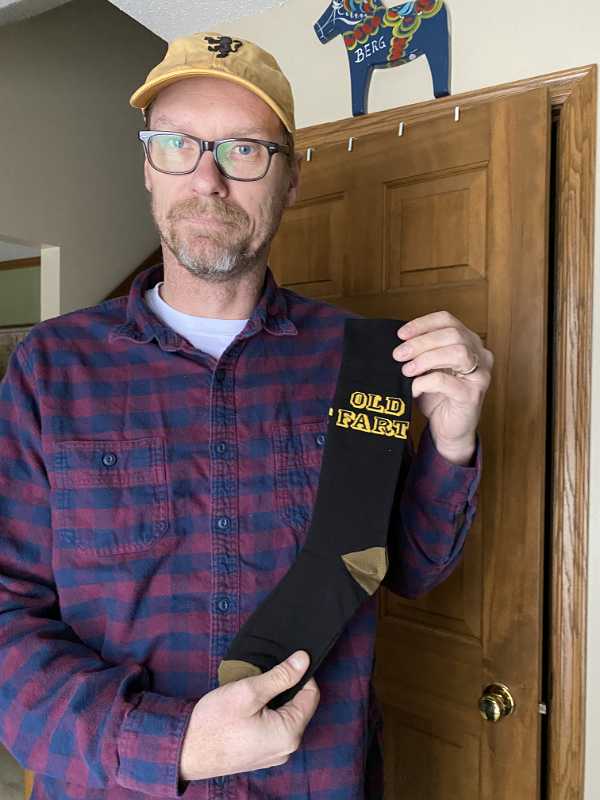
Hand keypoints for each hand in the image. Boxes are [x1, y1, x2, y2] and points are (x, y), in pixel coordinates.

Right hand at [179, 651, 319, 781]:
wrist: (186, 751)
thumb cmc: (215, 722)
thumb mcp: (249, 691)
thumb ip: (280, 675)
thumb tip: (304, 659)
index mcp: (289, 733)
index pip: (311, 695)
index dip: (300, 673)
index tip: (283, 662)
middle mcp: (287, 748)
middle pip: (299, 706)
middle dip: (284, 687)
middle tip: (260, 677)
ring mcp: (274, 754)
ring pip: (284, 716)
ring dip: (273, 700)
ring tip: (251, 692)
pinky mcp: (261, 754)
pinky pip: (273, 728)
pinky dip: (265, 714)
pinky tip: (247, 708)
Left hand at [393, 312, 492, 464]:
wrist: (448, 430)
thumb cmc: (438, 397)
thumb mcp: (427, 368)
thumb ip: (420, 352)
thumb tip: (398, 341)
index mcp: (469, 342)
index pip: (448, 320)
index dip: (423, 324)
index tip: (401, 334)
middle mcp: (480, 355)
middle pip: (452, 334)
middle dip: (421, 342)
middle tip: (399, 354)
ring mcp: (480, 375)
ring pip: (457, 352)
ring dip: (426, 359)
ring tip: (406, 370)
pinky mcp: (473, 395)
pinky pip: (447, 381)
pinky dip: (425, 382)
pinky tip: (414, 388)